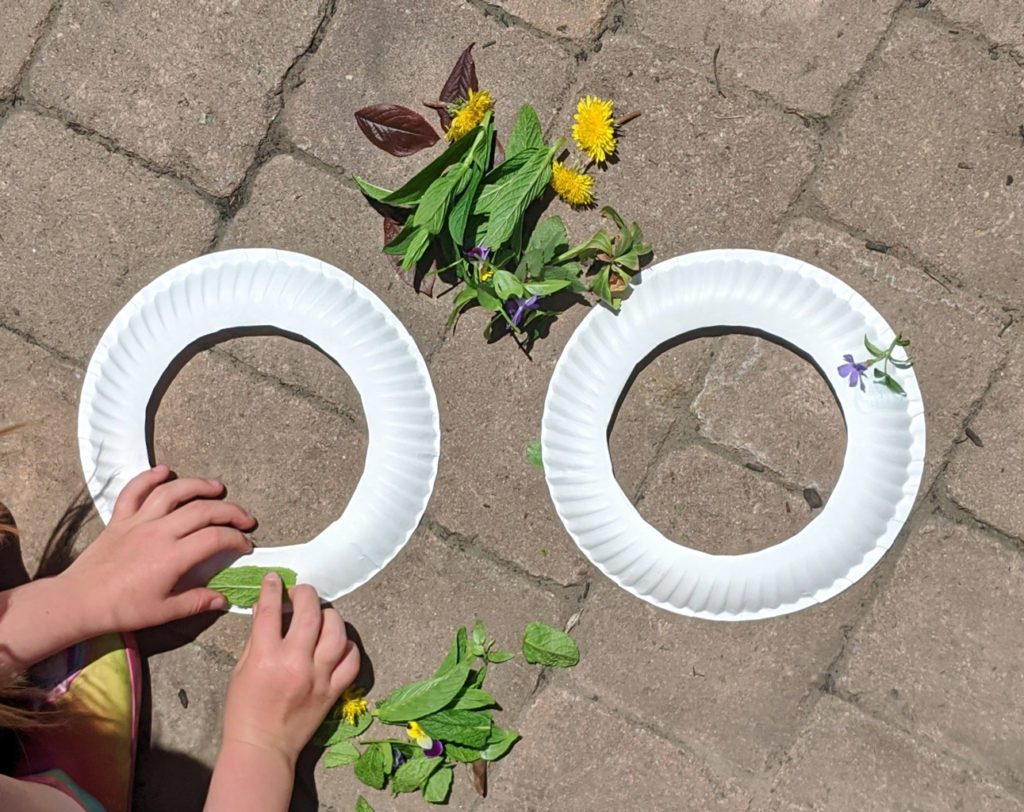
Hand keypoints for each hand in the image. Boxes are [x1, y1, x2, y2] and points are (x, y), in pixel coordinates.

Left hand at [63, 465, 255, 636]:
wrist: (79, 602)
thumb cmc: (122, 609)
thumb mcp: (164, 612)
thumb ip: (197, 602)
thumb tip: (224, 599)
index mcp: (173, 556)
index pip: (216, 538)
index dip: (236, 539)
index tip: (245, 545)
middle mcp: (159, 532)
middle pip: (203, 510)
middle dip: (230, 512)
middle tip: (245, 520)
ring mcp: (138, 521)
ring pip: (173, 492)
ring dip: (199, 486)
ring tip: (217, 488)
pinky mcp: (120, 519)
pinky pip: (135, 491)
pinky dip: (149, 477)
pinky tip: (164, 471)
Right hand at [221, 573, 360, 765]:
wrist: (262, 748)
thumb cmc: (244, 710)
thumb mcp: (241, 670)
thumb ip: (257, 637)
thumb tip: (267, 606)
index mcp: (266, 657)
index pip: (271, 611)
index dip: (273, 589)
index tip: (274, 579)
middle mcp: (295, 663)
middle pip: (310, 614)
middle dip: (306, 594)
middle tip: (301, 592)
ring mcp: (318, 677)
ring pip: (337, 632)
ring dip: (330, 617)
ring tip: (321, 615)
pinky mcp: (333, 691)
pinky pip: (351, 660)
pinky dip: (348, 646)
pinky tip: (338, 642)